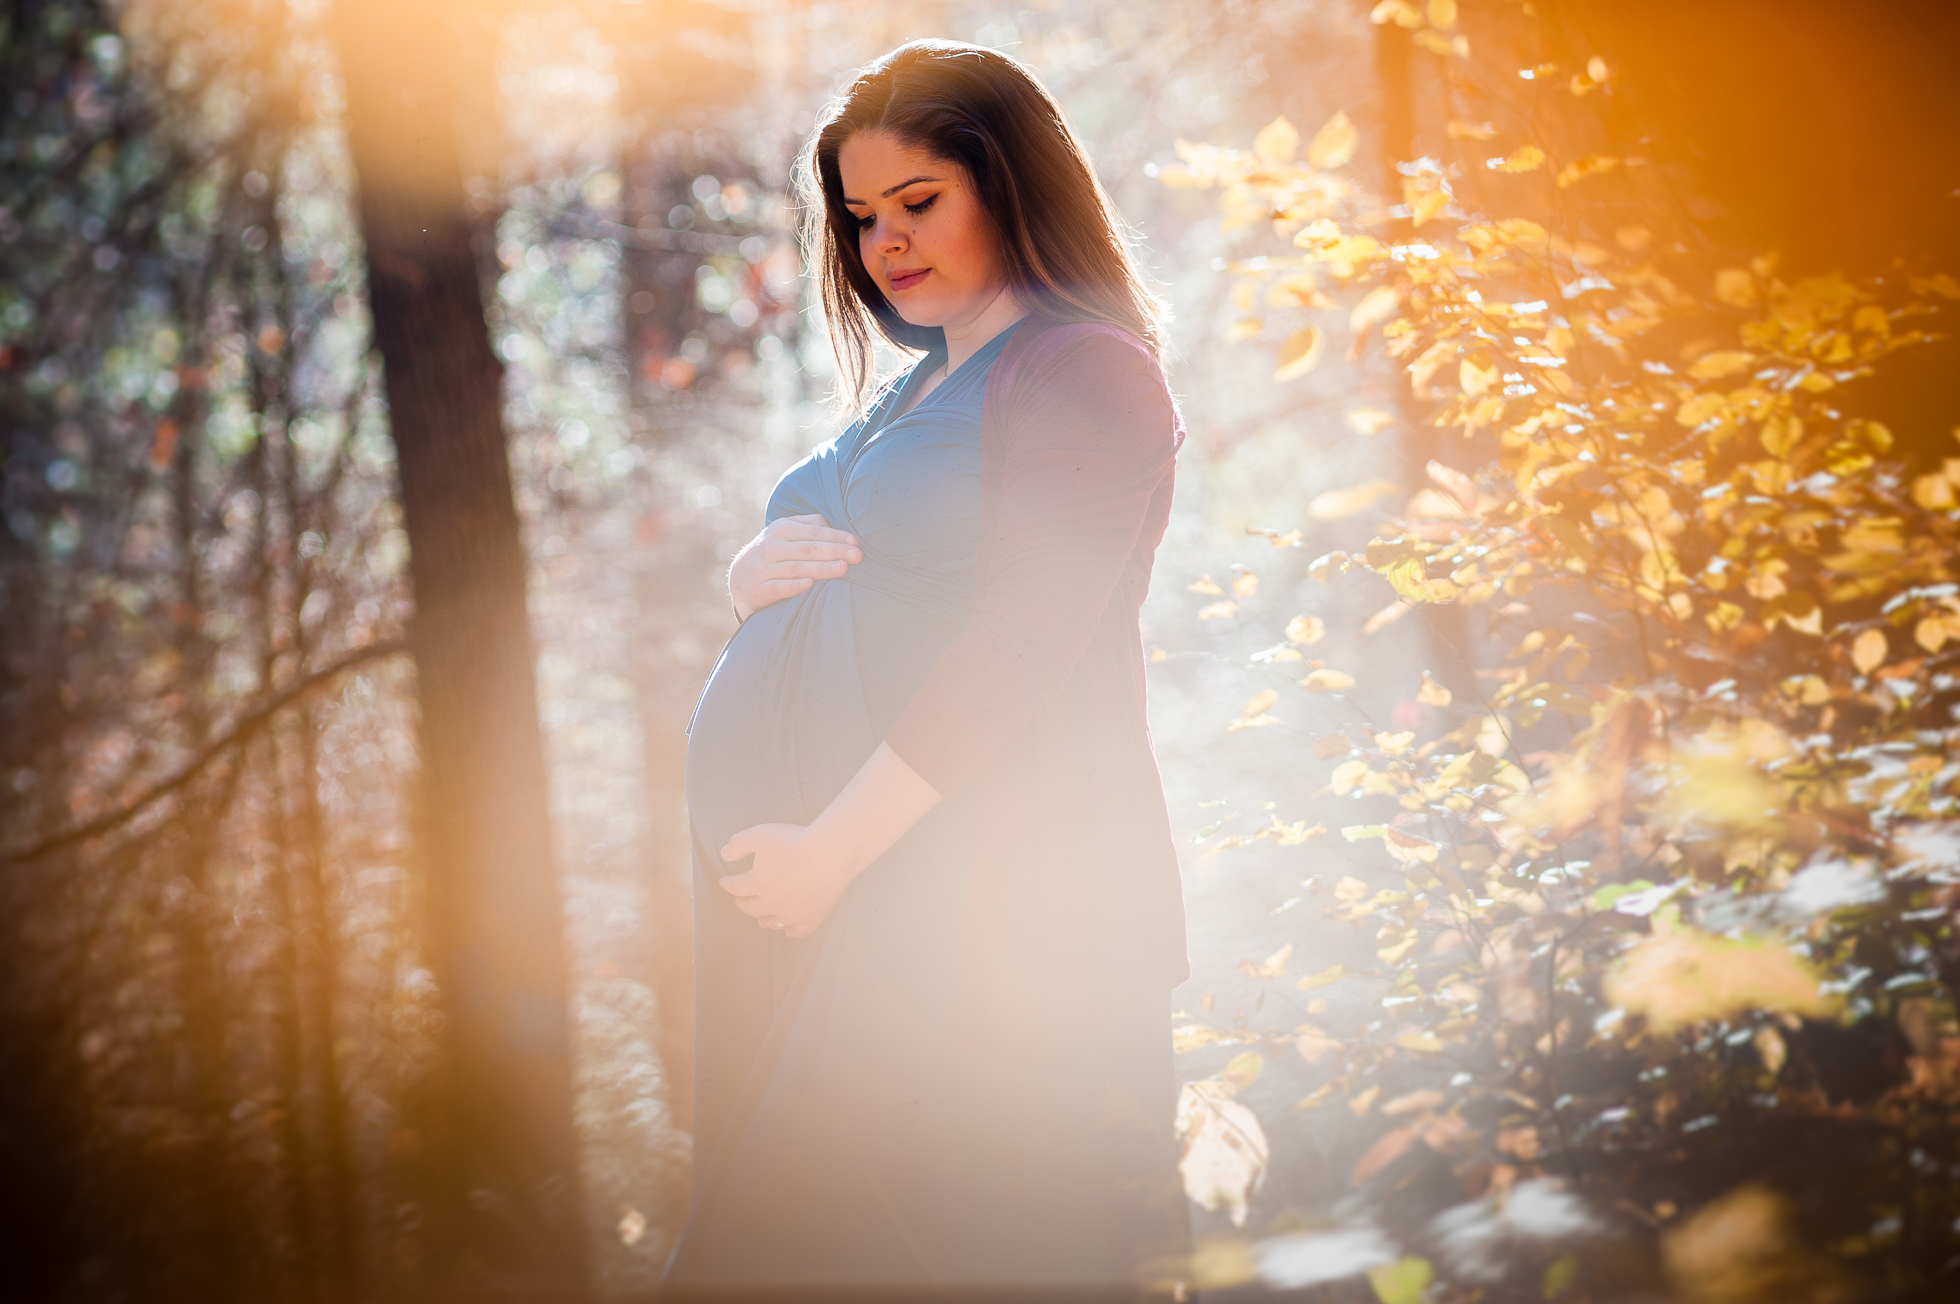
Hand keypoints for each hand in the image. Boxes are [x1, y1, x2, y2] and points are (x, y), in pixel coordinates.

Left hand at [718, 822, 858, 937]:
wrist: (830, 852)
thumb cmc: (795, 840)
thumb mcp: (760, 835)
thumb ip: (738, 844)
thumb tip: (724, 854)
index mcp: (757, 883)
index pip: (736, 887)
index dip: (728, 884)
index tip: (725, 882)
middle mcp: (772, 902)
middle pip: (751, 908)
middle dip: (742, 903)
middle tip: (740, 900)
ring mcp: (792, 913)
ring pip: (771, 922)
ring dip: (762, 919)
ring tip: (760, 916)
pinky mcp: (812, 918)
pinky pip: (796, 931)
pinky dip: (789, 930)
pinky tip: (787, 927)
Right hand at [729, 514, 860, 620]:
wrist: (739, 577)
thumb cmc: (773, 552)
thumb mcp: (785, 532)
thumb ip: (808, 524)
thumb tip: (833, 522)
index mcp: (782, 529)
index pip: (814, 532)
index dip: (836, 537)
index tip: (856, 543)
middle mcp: (773, 547)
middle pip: (809, 549)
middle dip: (835, 551)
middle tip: (857, 556)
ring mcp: (765, 568)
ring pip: (797, 568)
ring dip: (821, 568)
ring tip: (842, 569)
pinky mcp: (760, 589)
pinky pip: (779, 587)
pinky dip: (794, 585)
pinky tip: (810, 584)